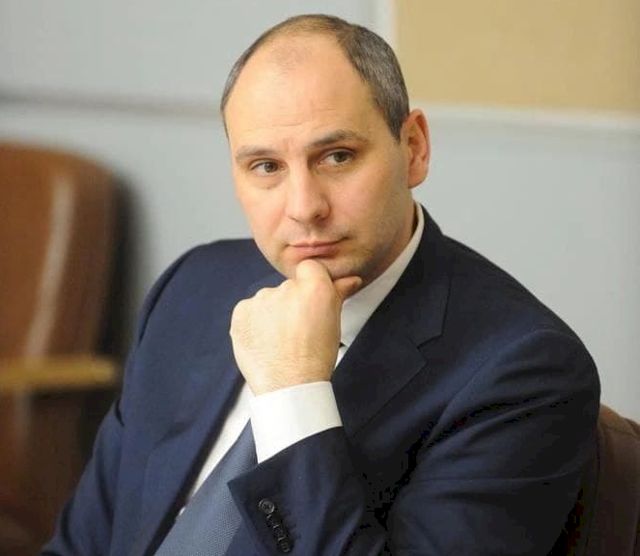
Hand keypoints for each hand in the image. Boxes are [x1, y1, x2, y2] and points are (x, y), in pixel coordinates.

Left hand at [230, 259, 361, 394]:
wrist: (288, 387)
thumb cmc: (315, 358)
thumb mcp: (334, 323)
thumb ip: (338, 293)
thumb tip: (350, 280)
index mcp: (313, 288)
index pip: (309, 267)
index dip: (310, 284)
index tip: (311, 302)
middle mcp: (285, 288)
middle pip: (288, 286)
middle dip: (292, 304)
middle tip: (298, 330)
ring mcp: (261, 300)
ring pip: (268, 299)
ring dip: (272, 314)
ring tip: (280, 341)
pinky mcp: (241, 312)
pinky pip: (249, 310)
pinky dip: (255, 323)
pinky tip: (265, 341)